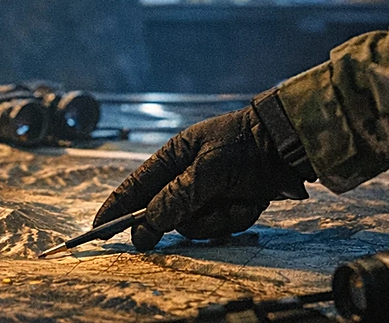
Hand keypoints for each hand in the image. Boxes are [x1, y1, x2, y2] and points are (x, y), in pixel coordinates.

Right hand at [93, 92, 307, 250]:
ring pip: (193, 224)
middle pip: (162, 212)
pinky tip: (249, 201)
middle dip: (167, 223)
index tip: (99, 227)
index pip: (136, 186)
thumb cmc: (243, 146)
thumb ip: (178, 196)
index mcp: (173, 157)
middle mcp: (187, 176)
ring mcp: (208, 192)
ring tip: (235, 201)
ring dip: (214, 219)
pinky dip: (235, 218)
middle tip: (149, 241)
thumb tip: (151, 220)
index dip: (116, 207)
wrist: (288, 146)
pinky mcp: (229, 204)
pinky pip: (220, 226)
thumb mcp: (208, 168)